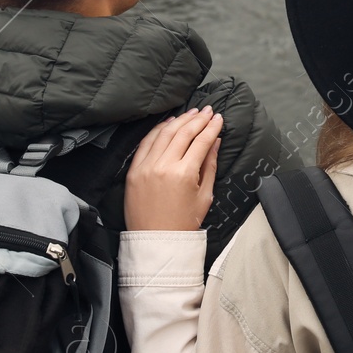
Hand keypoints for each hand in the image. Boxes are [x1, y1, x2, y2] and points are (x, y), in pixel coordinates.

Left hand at [125, 107, 222, 230]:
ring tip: (191, 113)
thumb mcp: (204, 196)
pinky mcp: (134, 170)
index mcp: (184, 174)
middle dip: (198, 119)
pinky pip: (146, 143)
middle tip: (208, 111)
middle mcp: (163, 166)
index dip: (212, 127)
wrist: (156, 242)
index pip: (201, 141)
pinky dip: (158, 130)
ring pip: (164, 133)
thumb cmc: (183, 223)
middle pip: (183, 133)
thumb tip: (214, 142)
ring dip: (179, 120)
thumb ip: (209, 165)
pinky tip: (168, 124)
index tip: (218, 118)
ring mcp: (146, 167)